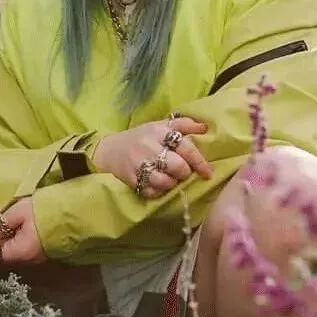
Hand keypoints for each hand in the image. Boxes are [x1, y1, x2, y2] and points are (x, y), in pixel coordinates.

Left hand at [0, 198, 46, 264]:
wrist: (74, 213)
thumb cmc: (44, 211)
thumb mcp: (17, 214)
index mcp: (19, 252)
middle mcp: (26, 260)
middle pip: (1, 257)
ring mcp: (36, 257)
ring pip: (11, 253)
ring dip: (0, 244)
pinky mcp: (42, 251)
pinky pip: (20, 249)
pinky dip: (11, 242)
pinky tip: (9, 232)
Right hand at [92, 116, 212, 198]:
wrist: (109, 150)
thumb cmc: (140, 137)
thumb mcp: (160, 125)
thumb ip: (183, 124)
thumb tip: (205, 128)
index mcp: (159, 131)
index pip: (185, 147)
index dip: (199, 161)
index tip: (207, 172)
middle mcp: (149, 146)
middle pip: (178, 167)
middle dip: (184, 173)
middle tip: (181, 172)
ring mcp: (139, 164)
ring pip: (166, 181)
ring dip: (171, 183)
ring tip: (169, 178)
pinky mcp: (131, 179)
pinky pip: (152, 191)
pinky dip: (158, 191)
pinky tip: (157, 185)